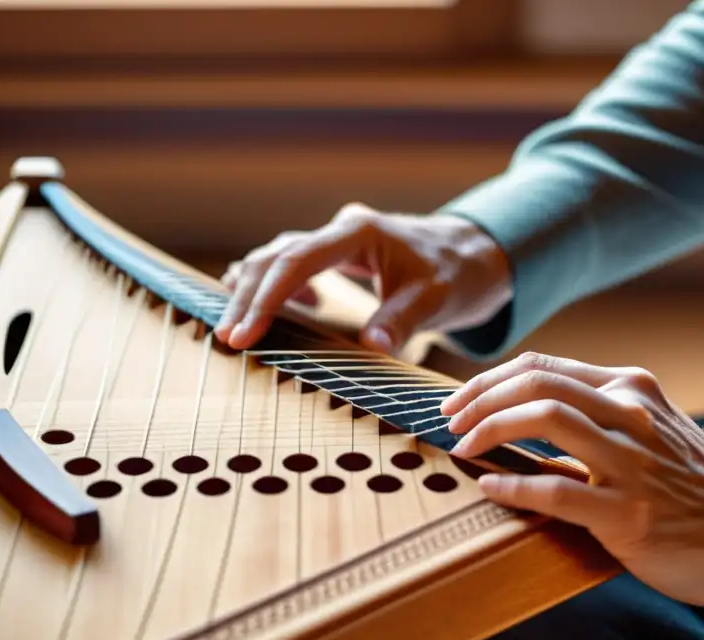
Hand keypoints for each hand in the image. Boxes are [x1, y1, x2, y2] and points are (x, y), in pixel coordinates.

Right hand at [215, 204, 511, 353]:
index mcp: (359, 232)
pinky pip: (292, 264)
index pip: (297, 260)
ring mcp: (337, 239)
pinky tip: (276, 312)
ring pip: (278, 257)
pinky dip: (274, 285)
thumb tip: (371, 347)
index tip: (246, 332)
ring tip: (237, 328)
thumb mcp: (436, 299)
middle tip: (229, 339)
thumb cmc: (457, 274)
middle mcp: (341, 229)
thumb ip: (402, 320)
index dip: (267, 296)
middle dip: (248, 297)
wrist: (475, 254)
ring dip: (254, 289)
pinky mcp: (338, 253)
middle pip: (276, 257)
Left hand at [441, 353, 703, 607]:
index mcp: (630, 389)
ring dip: (490, 429)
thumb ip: (596, 418)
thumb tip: (523, 423)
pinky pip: (558, 491)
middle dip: (479, 398)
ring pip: (544, 419)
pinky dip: (514, 485)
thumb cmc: (695, 482)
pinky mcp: (630, 513)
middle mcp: (630, 414)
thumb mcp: (651, 428)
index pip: (543, 366)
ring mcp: (632, 462)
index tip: (459, 401)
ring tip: (462, 448)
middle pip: (536, 383)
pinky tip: (488, 487)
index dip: (489, 380)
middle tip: (449, 420)